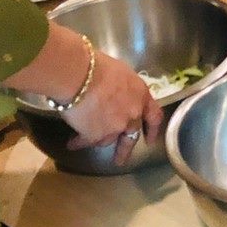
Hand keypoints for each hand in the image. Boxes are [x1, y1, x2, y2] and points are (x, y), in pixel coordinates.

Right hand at [62, 49, 163, 166]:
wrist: (80, 76)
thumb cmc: (99, 66)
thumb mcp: (121, 73)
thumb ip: (124, 89)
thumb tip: (117, 93)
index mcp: (141, 96)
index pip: (154, 116)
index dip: (151, 129)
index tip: (149, 140)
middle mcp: (132, 114)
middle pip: (131, 136)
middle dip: (124, 150)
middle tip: (120, 160)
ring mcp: (115, 128)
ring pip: (107, 139)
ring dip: (97, 139)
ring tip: (85, 141)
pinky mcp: (96, 136)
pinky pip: (88, 141)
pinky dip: (79, 142)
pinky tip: (72, 143)